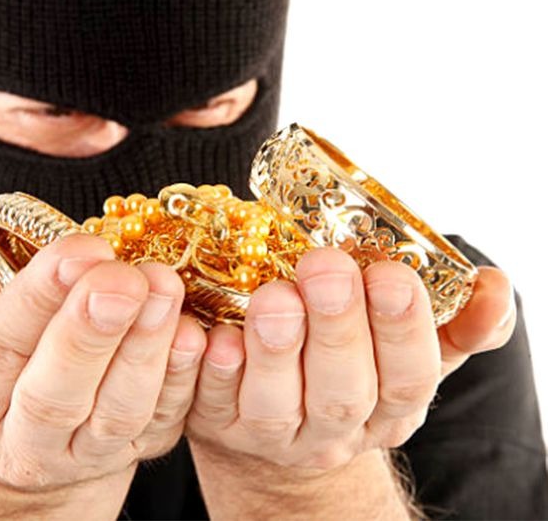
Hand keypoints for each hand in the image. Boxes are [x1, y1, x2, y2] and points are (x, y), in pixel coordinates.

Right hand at [0, 234, 205, 500]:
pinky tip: (195, 334)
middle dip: (92, 331)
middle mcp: (22, 439)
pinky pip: (164, 421)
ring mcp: (84, 452)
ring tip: (164, 289)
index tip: (78, 249)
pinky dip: (182, 380)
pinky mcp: (136, 448)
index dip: (36, 299)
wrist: (23, 433)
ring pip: (117, 410)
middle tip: (124, 278)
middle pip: (56, 392)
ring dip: (146, 349)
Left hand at [186, 246, 515, 473]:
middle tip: (326, 268)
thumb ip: (457, 322)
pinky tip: (215, 335)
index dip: (402, 330)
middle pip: (342, 393)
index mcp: (388, 407)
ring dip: (275, 351)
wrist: (278, 421)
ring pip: (276, 406)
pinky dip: (213, 371)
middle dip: (337, 330)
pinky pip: (211, 404)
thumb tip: (492, 286)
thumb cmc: (350, 364)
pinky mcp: (217, 425)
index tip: (390, 274)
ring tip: (273, 297)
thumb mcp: (410, 347)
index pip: (408, 379)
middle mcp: (333, 431)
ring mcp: (273, 434)